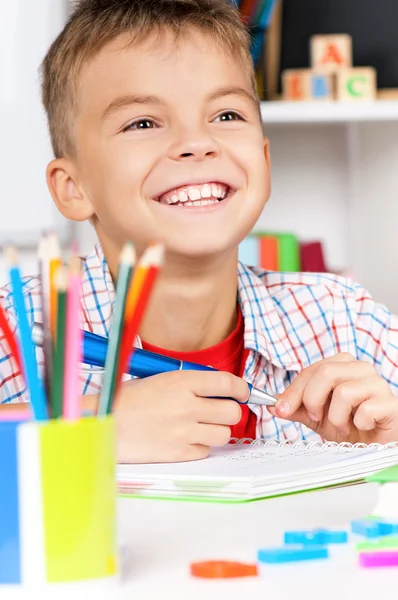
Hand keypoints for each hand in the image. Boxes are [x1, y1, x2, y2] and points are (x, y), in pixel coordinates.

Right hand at [106, 370, 246, 462]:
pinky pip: (205, 451)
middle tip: (219, 411)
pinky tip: (182, 439)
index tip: (242, 393)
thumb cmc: (129, 399)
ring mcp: (184, 432)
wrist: (105, 424)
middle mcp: (187, 406)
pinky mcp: (178, 453)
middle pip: (232, 412)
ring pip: (224, 434)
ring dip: (216, 430)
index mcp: (182, 381)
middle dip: (229, 411)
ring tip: (198, 426)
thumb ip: (191, 383)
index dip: (242, 389)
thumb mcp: (160, 379)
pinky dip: (199, 446)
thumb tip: (221, 389)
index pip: (228, 383)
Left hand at [267, 353, 397, 443]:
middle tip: (317, 417)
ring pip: (344, 392)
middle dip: (313, 400)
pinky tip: (363, 427)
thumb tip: (271, 404)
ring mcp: (378, 383)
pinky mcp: (391, 403)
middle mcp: (360, 368)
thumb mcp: (316, 417)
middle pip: (326, 372)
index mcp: (341, 365)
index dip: (293, 391)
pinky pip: (366, 410)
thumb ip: (296, 408)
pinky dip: (358, 424)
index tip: (281, 409)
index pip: (311, 370)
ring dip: (336, 418)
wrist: (376, 444)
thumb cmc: (349, 425)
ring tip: (344, 425)